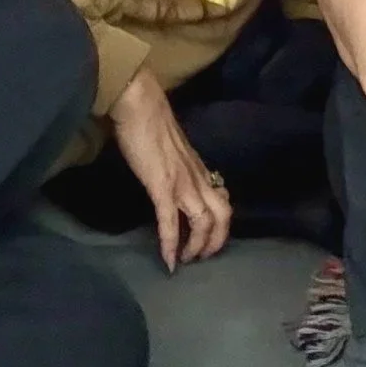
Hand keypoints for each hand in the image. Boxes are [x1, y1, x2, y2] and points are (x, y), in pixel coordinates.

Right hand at [109, 66, 231, 271]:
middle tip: (200, 258)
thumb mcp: (175, 151)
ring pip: (204, 221)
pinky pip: (170, 221)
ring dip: (196, 247)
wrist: (141, 105)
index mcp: (200, 169)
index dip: (220, 226)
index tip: (208, 241)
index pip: (224, 200)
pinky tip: (168, 261)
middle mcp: (198, 177)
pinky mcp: (162, 185)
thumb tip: (177, 184)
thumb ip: (181, 168)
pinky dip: (171, 244)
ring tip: (185, 261)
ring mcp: (182, 182)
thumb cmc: (153, 123)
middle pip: (223, 215)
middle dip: (215, 242)